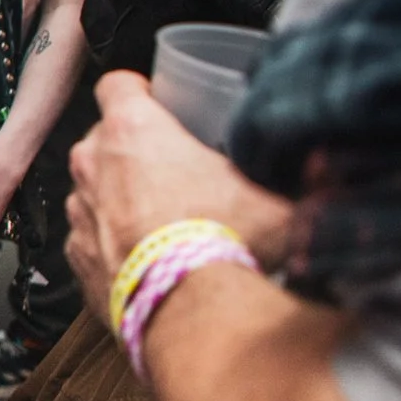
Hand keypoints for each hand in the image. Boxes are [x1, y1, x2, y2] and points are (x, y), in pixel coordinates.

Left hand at [66, 70, 295, 319]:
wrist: (192, 315)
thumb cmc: (228, 244)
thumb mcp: (279, 198)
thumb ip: (297, 174)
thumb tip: (325, 165)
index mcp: (132, 130)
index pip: (117, 84)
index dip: (139, 91)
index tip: (159, 102)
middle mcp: (93, 165)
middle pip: (104, 138)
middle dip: (134, 150)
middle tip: (175, 169)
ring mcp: (80, 213)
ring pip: (93, 189)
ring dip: (119, 197)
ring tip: (164, 218)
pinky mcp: (75, 259)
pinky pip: (90, 238)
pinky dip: (112, 243)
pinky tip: (148, 257)